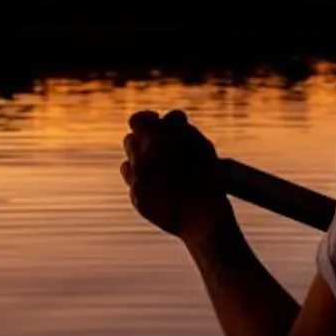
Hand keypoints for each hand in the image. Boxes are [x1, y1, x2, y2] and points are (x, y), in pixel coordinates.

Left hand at [122, 108, 233, 243]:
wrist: (202, 218)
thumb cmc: (207, 177)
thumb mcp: (200, 144)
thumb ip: (179, 126)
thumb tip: (167, 117)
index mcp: (156, 140)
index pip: (137, 121)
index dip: (147, 119)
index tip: (157, 122)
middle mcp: (140, 159)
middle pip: (130, 141)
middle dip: (144, 141)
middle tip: (161, 147)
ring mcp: (136, 181)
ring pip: (128, 163)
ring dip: (140, 162)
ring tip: (159, 168)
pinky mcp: (137, 199)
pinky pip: (134, 184)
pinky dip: (144, 183)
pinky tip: (161, 187)